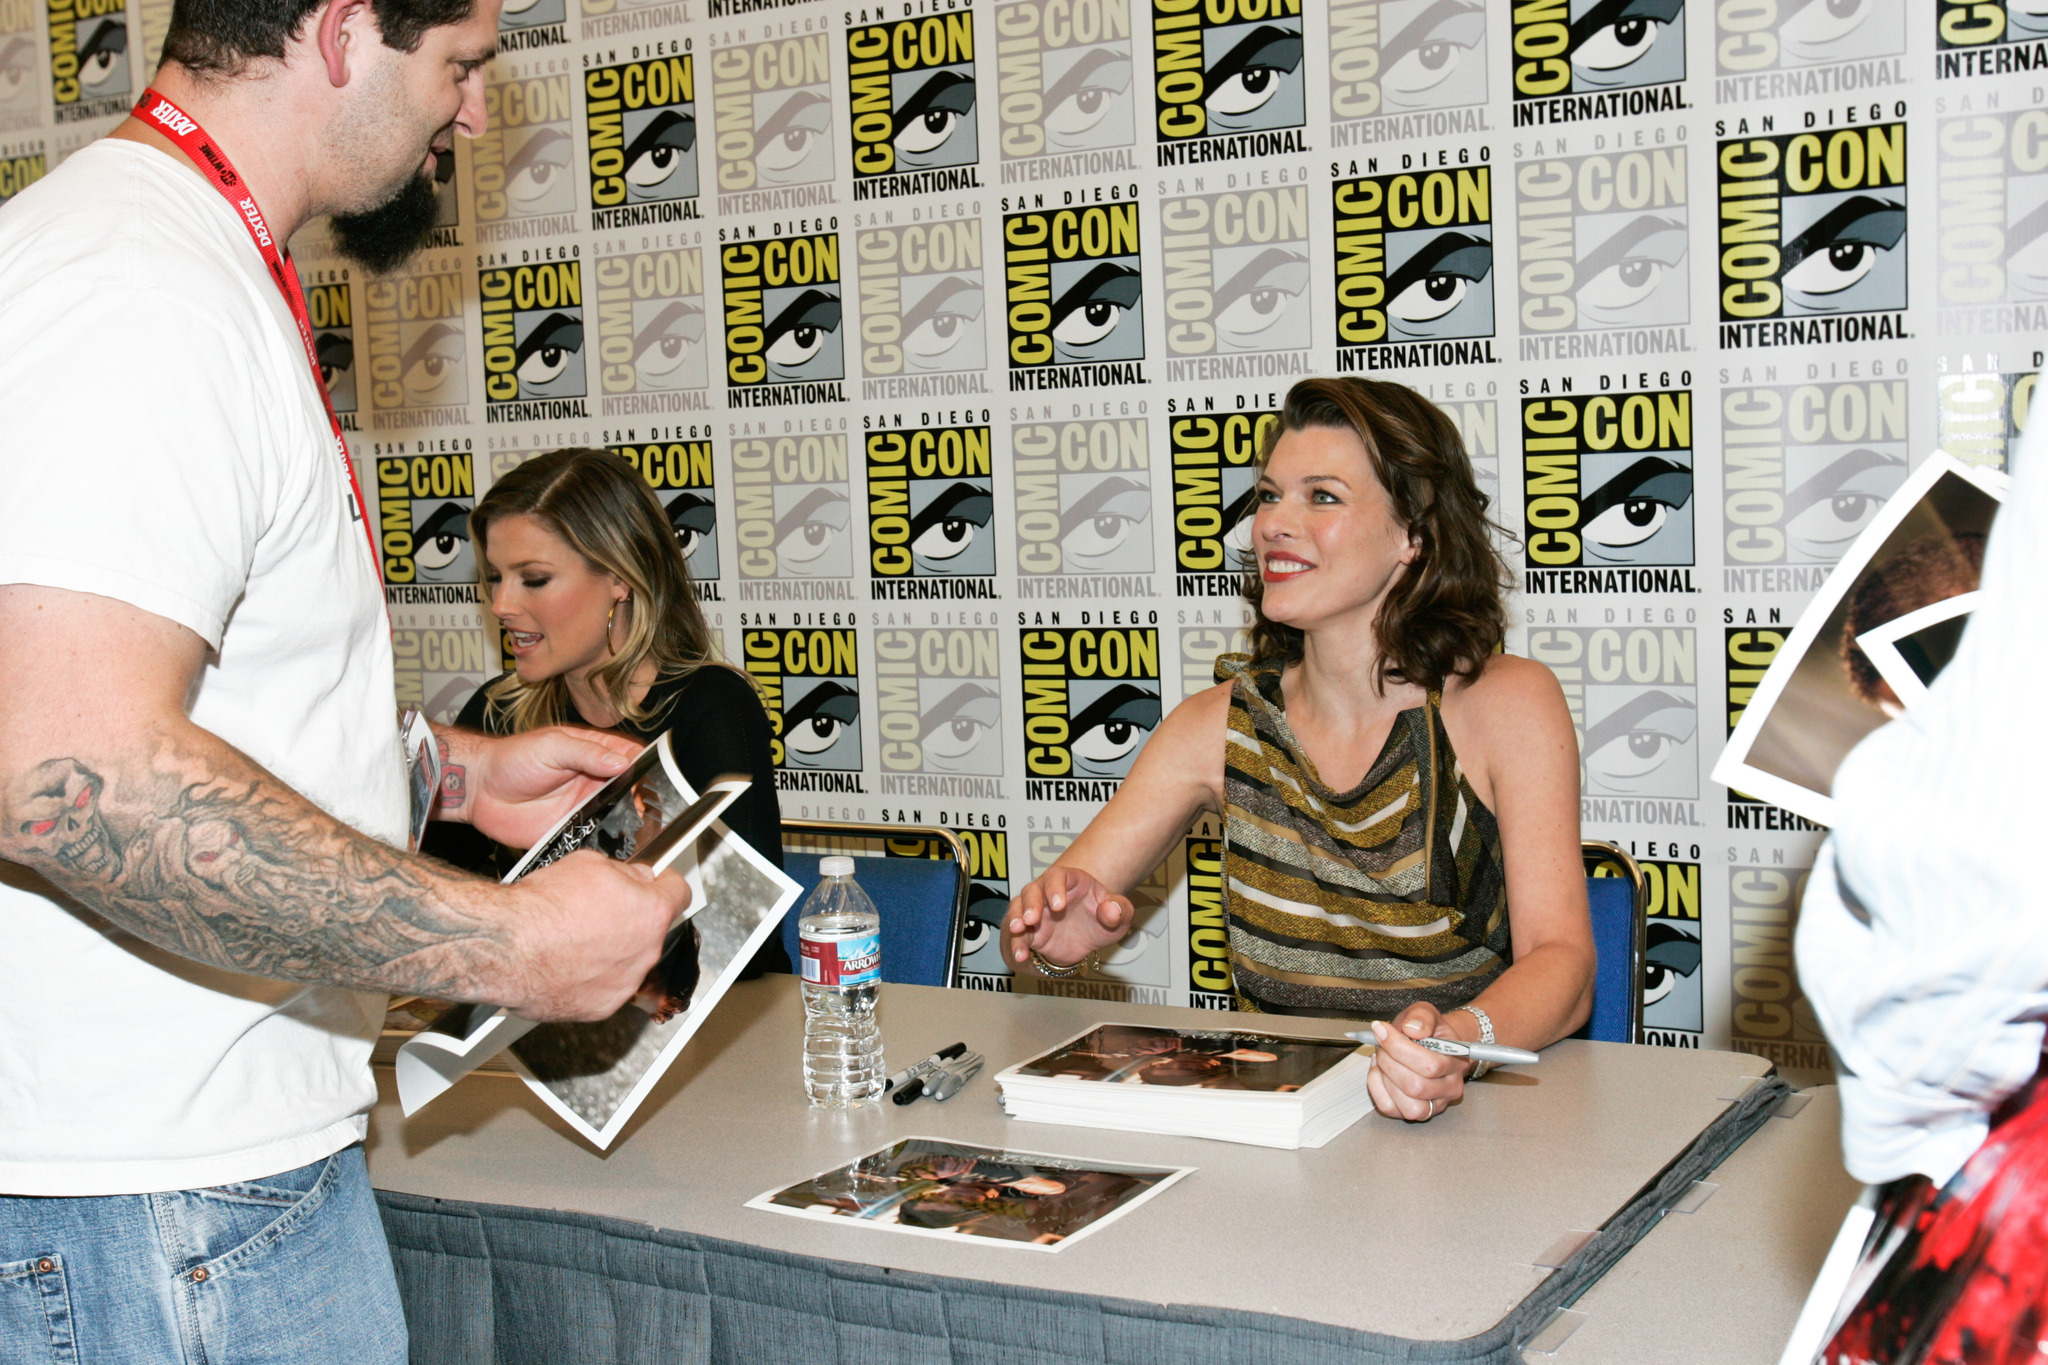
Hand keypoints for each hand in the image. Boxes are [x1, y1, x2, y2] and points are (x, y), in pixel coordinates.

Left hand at [451, 726, 642, 846]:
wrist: (479, 791)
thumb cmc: (510, 759)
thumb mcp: (550, 746)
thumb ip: (586, 753)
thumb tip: (622, 762)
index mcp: (594, 753)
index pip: (633, 757)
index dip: (649, 767)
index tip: (659, 779)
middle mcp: (595, 781)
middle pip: (633, 790)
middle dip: (646, 800)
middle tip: (654, 811)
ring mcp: (585, 807)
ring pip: (620, 816)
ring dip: (631, 823)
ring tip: (643, 832)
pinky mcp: (572, 831)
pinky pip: (597, 838)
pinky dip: (608, 844)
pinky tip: (616, 848)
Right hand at [499, 849, 691, 1020]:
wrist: (506, 947)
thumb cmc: (542, 907)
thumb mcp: (590, 864)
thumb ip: (625, 873)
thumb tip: (634, 877)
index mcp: (651, 913)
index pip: (679, 893)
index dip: (666, 885)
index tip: (659, 884)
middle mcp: (645, 952)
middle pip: (651, 930)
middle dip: (631, 919)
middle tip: (599, 911)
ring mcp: (624, 984)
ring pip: (627, 962)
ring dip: (610, 951)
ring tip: (575, 939)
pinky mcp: (600, 1008)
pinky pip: (604, 988)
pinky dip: (590, 977)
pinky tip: (566, 962)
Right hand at [1005, 866, 1131, 969]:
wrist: (1085, 942)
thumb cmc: (1101, 921)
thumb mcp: (1119, 918)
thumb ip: (1120, 911)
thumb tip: (1111, 910)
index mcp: (1071, 882)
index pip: (1059, 876)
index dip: (1055, 887)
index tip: (1058, 905)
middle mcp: (1048, 892)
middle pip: (1033, 890)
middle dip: (1031, 904)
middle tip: (1031, 919)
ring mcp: (1036, 911)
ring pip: (1018, 907)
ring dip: (1016, 918)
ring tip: (1017, 930)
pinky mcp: (1028, 931)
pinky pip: (1017, 934)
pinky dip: (1017, 944)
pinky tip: (1021, 955)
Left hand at [1364, 1002, 1470, 1122]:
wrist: (1432, 1045)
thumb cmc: (1428, 1031)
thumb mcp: (1426, 1013)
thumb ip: (1422, 1017)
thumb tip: (1412, 1029)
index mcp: (1457, 1063)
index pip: (1429, 1065)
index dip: (1399, 1048)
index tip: (1381, 1030)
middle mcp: (1450, 1088)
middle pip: (1416, 1086)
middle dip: (1389, 1062)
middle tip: (1381, 1045)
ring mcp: (1435, 1105)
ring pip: (1407, 1106)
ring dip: (1385, 1078)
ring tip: (1381, 1058)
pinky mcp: (1416, 1113)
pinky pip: (1391, 1108)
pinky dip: (1377, 1088)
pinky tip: (1378, 1071)